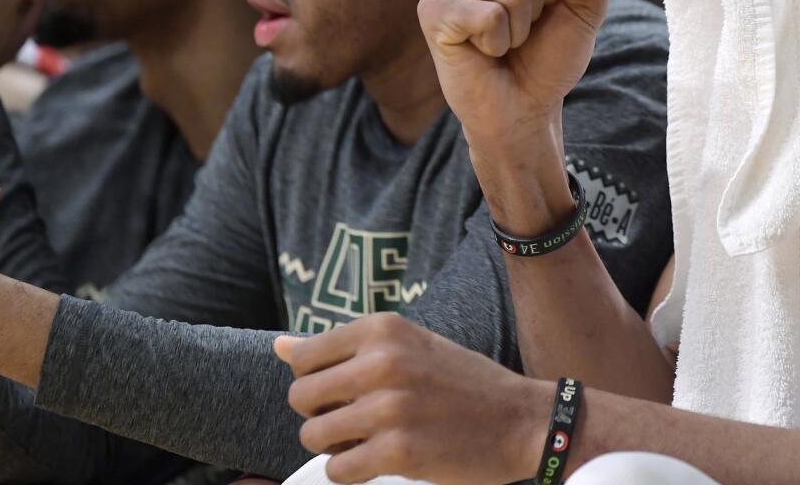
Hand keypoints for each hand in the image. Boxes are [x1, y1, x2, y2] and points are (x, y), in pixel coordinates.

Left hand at [275, 314, 549, 484]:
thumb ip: (343, 348)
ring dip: (335, 445)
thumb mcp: (407, 346)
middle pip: (301, 397)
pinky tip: (382, 460)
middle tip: (357, 419)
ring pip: (313, 436)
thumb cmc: (461, 383)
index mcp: (383, 329)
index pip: (303, 357)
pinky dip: (352, 471)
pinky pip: (338, 469)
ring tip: (370, 439)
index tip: (345, 390)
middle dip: (321, 415)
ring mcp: (389, 408)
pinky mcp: (397, 452)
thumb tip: (278, 346)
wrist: (521, 419)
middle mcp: (382, 362)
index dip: (317, 381)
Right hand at [417, 0, 613, 152]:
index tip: (543, 12)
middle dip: (538, 8)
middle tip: (519, 31)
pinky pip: (488, 16)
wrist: (524, 107)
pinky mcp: (431, 10)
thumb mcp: (588, 6)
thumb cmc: (550, 55)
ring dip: (518, 29)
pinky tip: (481, 50)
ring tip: (500, 41)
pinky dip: (497, 43)